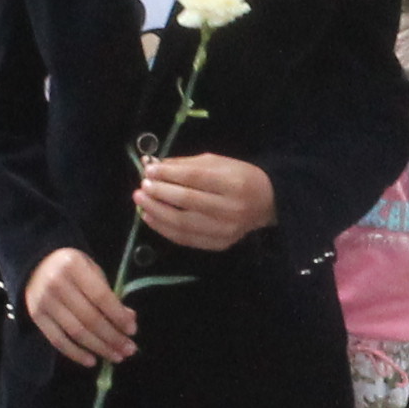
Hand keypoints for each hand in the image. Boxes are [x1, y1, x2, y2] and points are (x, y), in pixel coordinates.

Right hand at [26, 247, 136, 365]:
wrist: (36, 266)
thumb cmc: (72, 268)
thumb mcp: (92, 271)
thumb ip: (109, 294)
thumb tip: (129, 319)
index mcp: (74, 266)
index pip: (100, 296)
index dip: (118, 316)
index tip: (132, 330)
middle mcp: (57, 284)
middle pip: (89, 318)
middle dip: (112, 337)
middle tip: (129, 350)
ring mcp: (44, 302)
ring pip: (76, 332)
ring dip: (99, 348)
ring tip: (116, 357)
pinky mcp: (36, 317)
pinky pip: (57, 340)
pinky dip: (76, 353)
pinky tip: (92, 361)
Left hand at [133, 150, 273, 253]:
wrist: (267, 202)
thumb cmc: (240, 177)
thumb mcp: (218, 163)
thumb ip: (186, 165)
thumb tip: (154, 167)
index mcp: (232, 183)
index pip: (195, 178)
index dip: (169, 174)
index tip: (149, 171)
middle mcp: (230, 209)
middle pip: (187, 202)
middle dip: (160, 194)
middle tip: (142, 187)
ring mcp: (225, 230)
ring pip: (183, 224)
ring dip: (157, 213)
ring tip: (141, 202)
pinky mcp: (219, 244)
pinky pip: (186, 239)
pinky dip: (164, 229)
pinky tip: (150, 218)